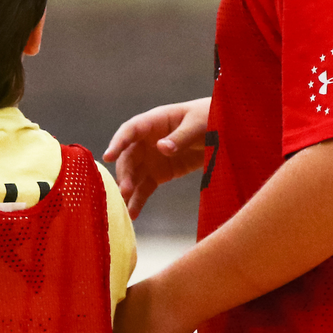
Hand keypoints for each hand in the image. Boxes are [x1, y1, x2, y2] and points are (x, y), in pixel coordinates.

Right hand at [103, 98, 210, 218]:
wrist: (224, 131)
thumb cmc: (210, 119)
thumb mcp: (199, 125)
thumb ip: (181, 137)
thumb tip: (161, 148)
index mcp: (154, 121)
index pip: (131, 130)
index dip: (118, 142)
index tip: (108, 156)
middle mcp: (147, 140)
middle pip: (129, 157)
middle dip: (124, 174)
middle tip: (123, 191)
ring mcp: (152, 158)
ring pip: (133, 175)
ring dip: (128, 190)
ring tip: (123, 208)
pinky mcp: (160, 174)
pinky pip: (145, 187)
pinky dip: (138, 200)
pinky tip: (132, 214)